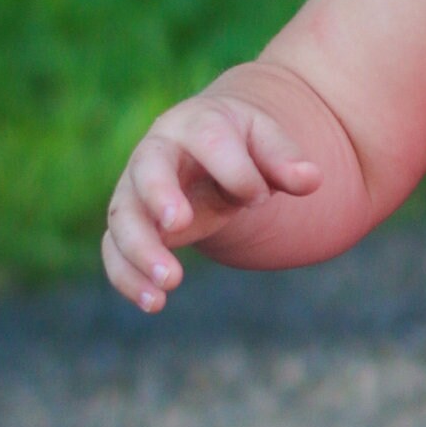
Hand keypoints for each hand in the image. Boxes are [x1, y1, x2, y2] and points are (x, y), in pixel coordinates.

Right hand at [102, 87, 322, 311]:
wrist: (208, 146)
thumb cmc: (242, 145)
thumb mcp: (267, 142)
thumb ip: (286, 160)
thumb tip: (311, 180)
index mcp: (197, 123)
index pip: (210, 140)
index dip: (236, 171)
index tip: (260, 198)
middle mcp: (157, 151)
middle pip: (147, 168)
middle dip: (159, 196)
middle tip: (179, 226)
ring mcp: (136, 189)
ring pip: (124, 216)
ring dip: (141, 250)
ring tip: (169, 283)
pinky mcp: (130, 224)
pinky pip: (115, 250)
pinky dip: (128, 277)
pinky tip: (153, 303)